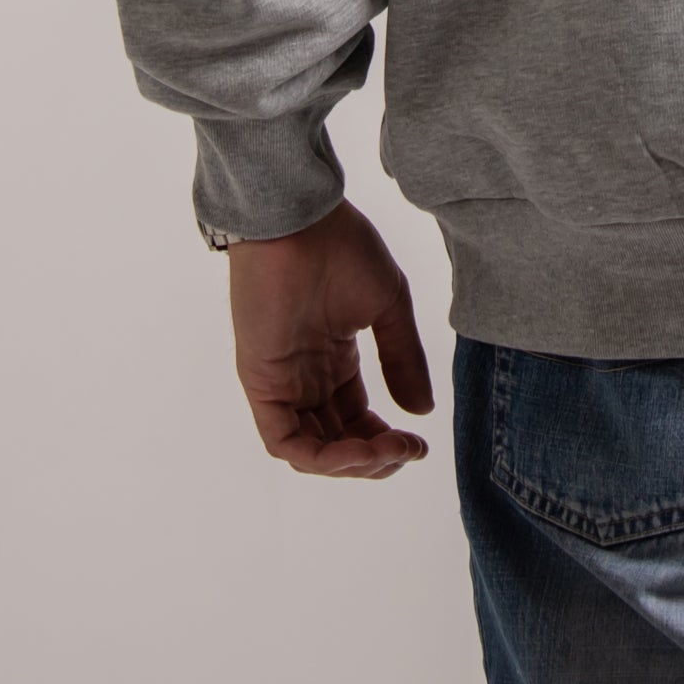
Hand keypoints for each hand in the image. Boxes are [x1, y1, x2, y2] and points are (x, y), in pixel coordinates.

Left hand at [227, 202, 432, 478]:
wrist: (298, 219)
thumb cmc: (341, 247)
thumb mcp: (388, 306)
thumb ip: (403, 358)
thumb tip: (420, 412)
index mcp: (333, 359)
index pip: (355, 420)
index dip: (386, 441)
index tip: (419, 444)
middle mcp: (306, 378)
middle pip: (336, 441)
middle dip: (374, 458)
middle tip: (407, 450)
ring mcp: (282, 383)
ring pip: (310, 450)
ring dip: (351, 463)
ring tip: (388, 451)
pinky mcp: (262, 384)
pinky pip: (284, 440)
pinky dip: (320, 457)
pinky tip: (358, 450)